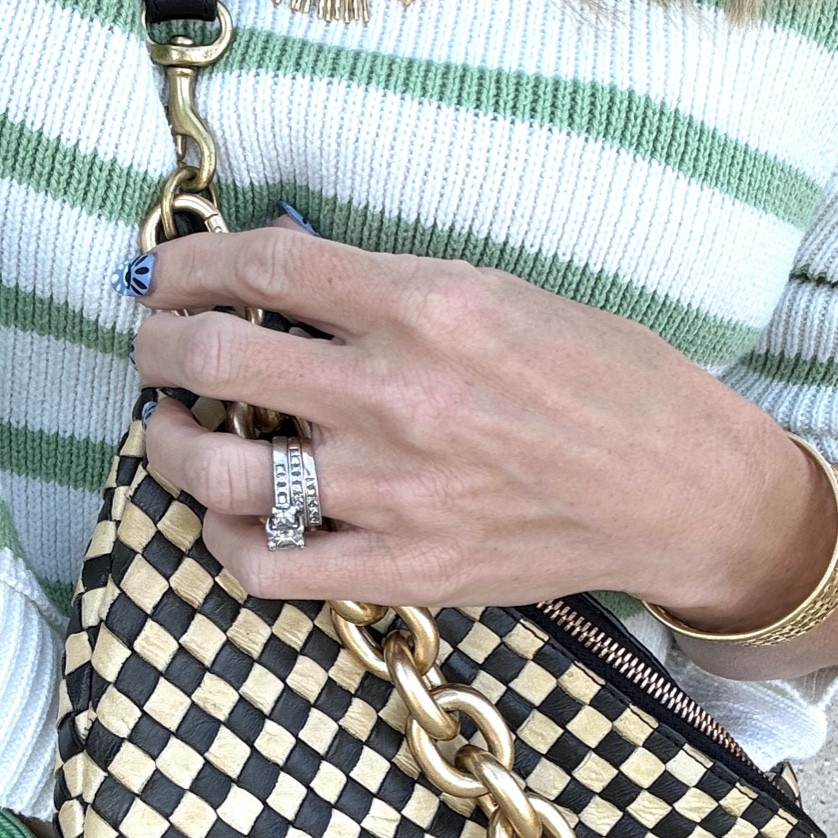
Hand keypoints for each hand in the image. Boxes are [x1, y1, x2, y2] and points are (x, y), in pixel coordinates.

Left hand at [132, 221, 831, 622]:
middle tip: (155, 345)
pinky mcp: (404, 572)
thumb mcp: (505, 295)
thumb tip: (286, 280)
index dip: (189, 265)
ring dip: (172, 445)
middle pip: (215, 360)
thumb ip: (392, 291)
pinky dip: (228, 544)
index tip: (164, 275)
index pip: (264, 268)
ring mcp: (394, 493)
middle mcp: (397, 396)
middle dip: (159, 346)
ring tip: (176, 434)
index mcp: (428, 306)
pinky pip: (268, 570)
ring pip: (219, 474)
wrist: (681, 492)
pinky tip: (234, 522)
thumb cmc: (608, 383)